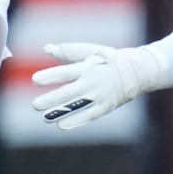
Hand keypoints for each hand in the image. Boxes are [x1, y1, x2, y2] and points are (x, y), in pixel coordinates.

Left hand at [30, 42, 161, 130]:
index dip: (51, 76)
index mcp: (88, 67)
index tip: (35, 80)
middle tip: (35, 105)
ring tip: (44, 117)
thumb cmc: (108, 60)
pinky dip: (76, 121)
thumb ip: (68, 52)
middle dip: (51, 99)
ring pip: (77, 106)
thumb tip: (47, 48)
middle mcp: (93, 82)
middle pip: (69, 92)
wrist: (137, 72)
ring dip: (61, 112)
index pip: (67, 72)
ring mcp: (100, 96)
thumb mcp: (91, 51)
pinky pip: (89, 115)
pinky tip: (61, 125)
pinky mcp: (106, 107)